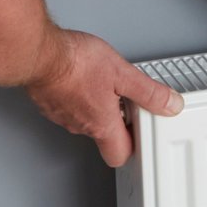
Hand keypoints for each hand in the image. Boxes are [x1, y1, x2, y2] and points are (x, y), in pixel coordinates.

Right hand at [25, 29, 182, 167]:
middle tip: (124, 102)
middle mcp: (80, 126)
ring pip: (84, 121)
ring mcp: (60, 116)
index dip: (133, 146)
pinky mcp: (47, 102)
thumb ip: (149, 93)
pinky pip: (67, 107)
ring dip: (95, 108)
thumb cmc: (73, 62)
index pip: (121, 155)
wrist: (35, 51)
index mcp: (101, 125)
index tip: (140, 130)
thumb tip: (170, 104)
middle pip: (104, 138)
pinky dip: (76, 97)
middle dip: (117, 123)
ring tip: (102, 84)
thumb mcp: (122, 74)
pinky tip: (81, 79)